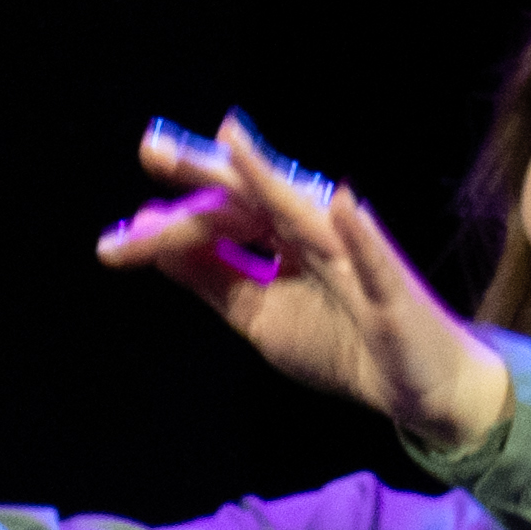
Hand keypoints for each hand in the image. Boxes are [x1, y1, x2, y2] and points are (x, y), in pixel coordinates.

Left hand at [93, 118, 508, 447]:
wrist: (414, 386)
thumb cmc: (340, 341)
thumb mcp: (258, 314)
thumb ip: (213, 277)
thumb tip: (156, 240)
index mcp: (280, 237)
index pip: (221, 217)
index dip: (171, 225)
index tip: (116, 238)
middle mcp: (314, 232)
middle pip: (252, 196)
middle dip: (205, 171)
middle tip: (150, 147)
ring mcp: (354, 254)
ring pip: (304, 212)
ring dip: (268, 179)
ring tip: (232, 143)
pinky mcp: (390, 287)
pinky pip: (374, 258)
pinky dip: (359, 233)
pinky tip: (343, 205)